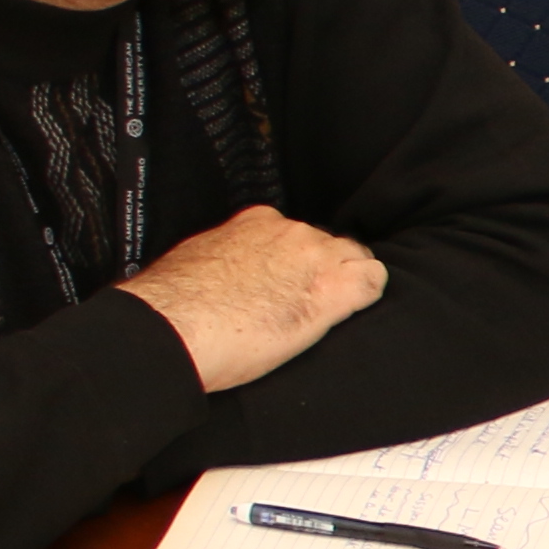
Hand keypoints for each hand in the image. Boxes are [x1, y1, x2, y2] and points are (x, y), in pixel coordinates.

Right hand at [123, 206, 385, 392]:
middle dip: (323, 271)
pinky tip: (353, 311)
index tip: (290, 280)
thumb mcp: (198, 261)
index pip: (294, 232)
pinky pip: (372, 282)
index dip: (298, 259)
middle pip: (328, 245)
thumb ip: (224, 257)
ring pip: (354, 259)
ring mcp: (315, 256)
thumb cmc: (176, 304)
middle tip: (307, 303)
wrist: (176, 325)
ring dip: (344, 283)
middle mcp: (290, 232)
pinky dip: (367, 295)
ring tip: (327, 312)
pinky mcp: (334, 289)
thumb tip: (221, 273)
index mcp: (256, 223)